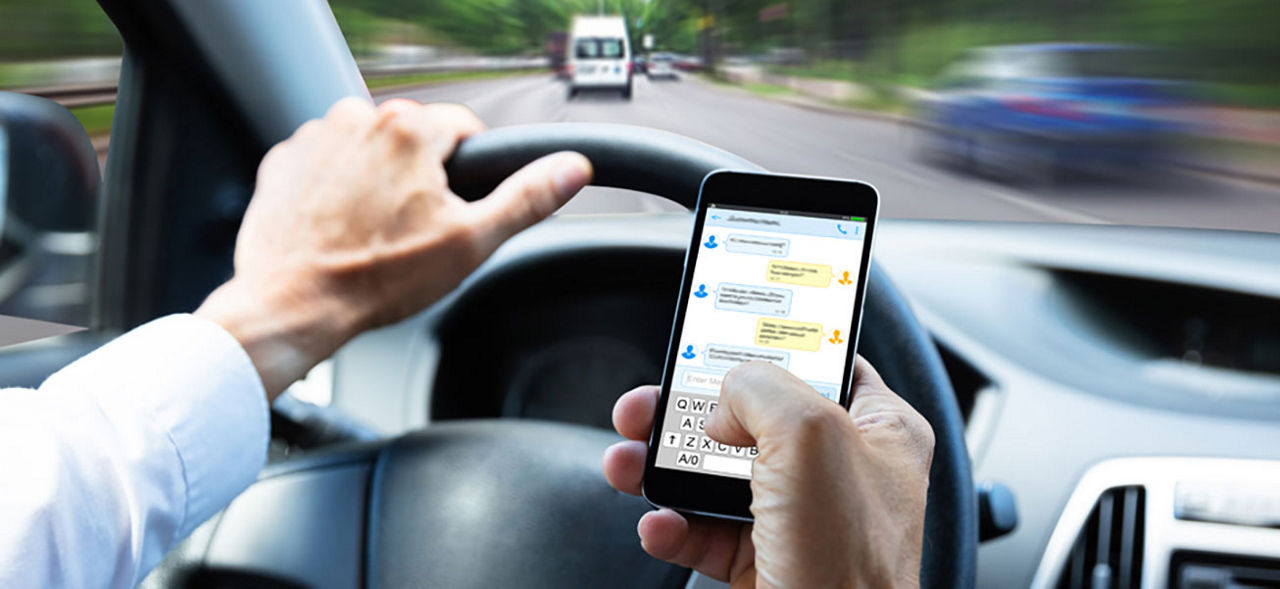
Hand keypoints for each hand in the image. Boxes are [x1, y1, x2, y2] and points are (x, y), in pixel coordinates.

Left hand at [197, 98, 591, 396]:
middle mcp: (358, 118)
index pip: (464, 128)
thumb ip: (526, 198)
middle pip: (415, 139)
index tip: (456, 207)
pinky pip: (328, 163)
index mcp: (409, 129)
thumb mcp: (470, 242)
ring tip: (374, 232)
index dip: (470, 171)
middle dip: (421, 177)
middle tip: (414, 230)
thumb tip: (572, 169)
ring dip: (377, 180)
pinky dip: (337, 188)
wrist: (292, 304)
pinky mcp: (285, 160)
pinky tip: (340, 228)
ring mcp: (315, 137)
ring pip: (370, 149)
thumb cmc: (375, 278)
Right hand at [602, 358, 933, 587]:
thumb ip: (760, 387)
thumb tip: (723, 400)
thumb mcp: (808, 436)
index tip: (722, 334)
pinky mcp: (767, 562)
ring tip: (628, 461)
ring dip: (664, 466)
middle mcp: (841, 471)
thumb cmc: (850, 560)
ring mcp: (802, 520)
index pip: (823, 362)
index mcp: (879, 429)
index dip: (770, 344)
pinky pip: (707, 532)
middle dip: (689, 411)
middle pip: (751, 417)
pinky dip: (673, 526)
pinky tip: (659, 524)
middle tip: (650, 403)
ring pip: (717, 475)